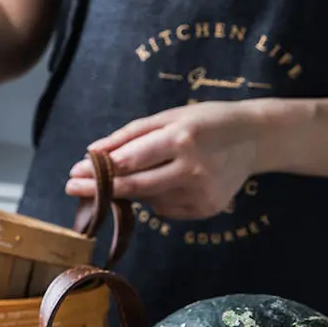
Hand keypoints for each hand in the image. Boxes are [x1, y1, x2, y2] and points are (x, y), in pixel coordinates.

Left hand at [65, 101, 271, 219]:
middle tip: (72, 188)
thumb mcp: (170, 116)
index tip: (74, 174)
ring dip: (139, 188)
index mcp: (181, 138)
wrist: (255, 139)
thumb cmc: (206, 121)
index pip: (130, 161)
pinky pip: (167, 209)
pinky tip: (178, 180)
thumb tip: (93, 151)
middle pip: (135, 187)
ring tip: (160, 167)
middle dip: (101, 189)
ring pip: (150, 200)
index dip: (99, 171)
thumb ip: (130, 135)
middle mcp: (192, 170)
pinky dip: (161, 197)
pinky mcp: (207, 210)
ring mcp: (201, 194)